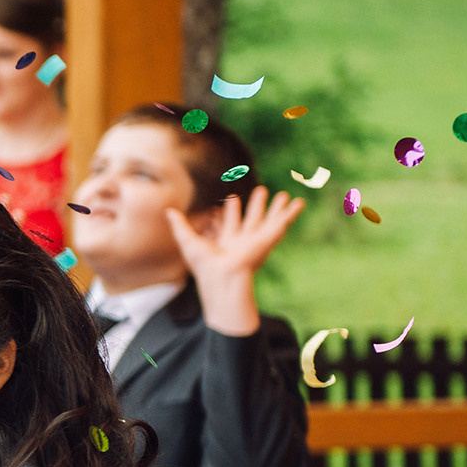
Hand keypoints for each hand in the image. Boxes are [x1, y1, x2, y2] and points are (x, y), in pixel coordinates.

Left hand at [166, 186, 303, 336]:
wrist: (222, 276)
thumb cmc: (204, 264)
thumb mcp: (187, 240)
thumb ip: (179, 225)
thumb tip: (168, 210)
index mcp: (226, 242)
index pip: (230, 223)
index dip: (231, 211)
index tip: (233, 199)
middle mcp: (243, 241)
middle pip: (252, 219)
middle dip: (256, 206)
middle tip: (261, 191)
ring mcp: (257, 240)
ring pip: (269, 219)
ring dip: (276, 207)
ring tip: (284, 194)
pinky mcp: (267, 239)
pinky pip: (282, 223)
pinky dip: (291, 213)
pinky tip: (299, 203)